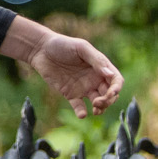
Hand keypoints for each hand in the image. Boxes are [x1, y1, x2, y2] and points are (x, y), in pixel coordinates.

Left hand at [1, 17, 122, 118]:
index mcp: (100, 67)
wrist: (41, 50)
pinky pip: (79, 106)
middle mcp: (94, 78)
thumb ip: (96, 60)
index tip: (111, 93)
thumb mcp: (81, 48)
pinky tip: (81, 114)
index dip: (116, 88)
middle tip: (98, 102)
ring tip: (95, 109)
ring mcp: (83, 87)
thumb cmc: (63, 44)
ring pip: (97, 102)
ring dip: (100, 108)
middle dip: (108, 101)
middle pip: (109, 94)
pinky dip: (81, 112)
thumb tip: (110, 75)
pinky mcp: (70, 94)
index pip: (115, 80)